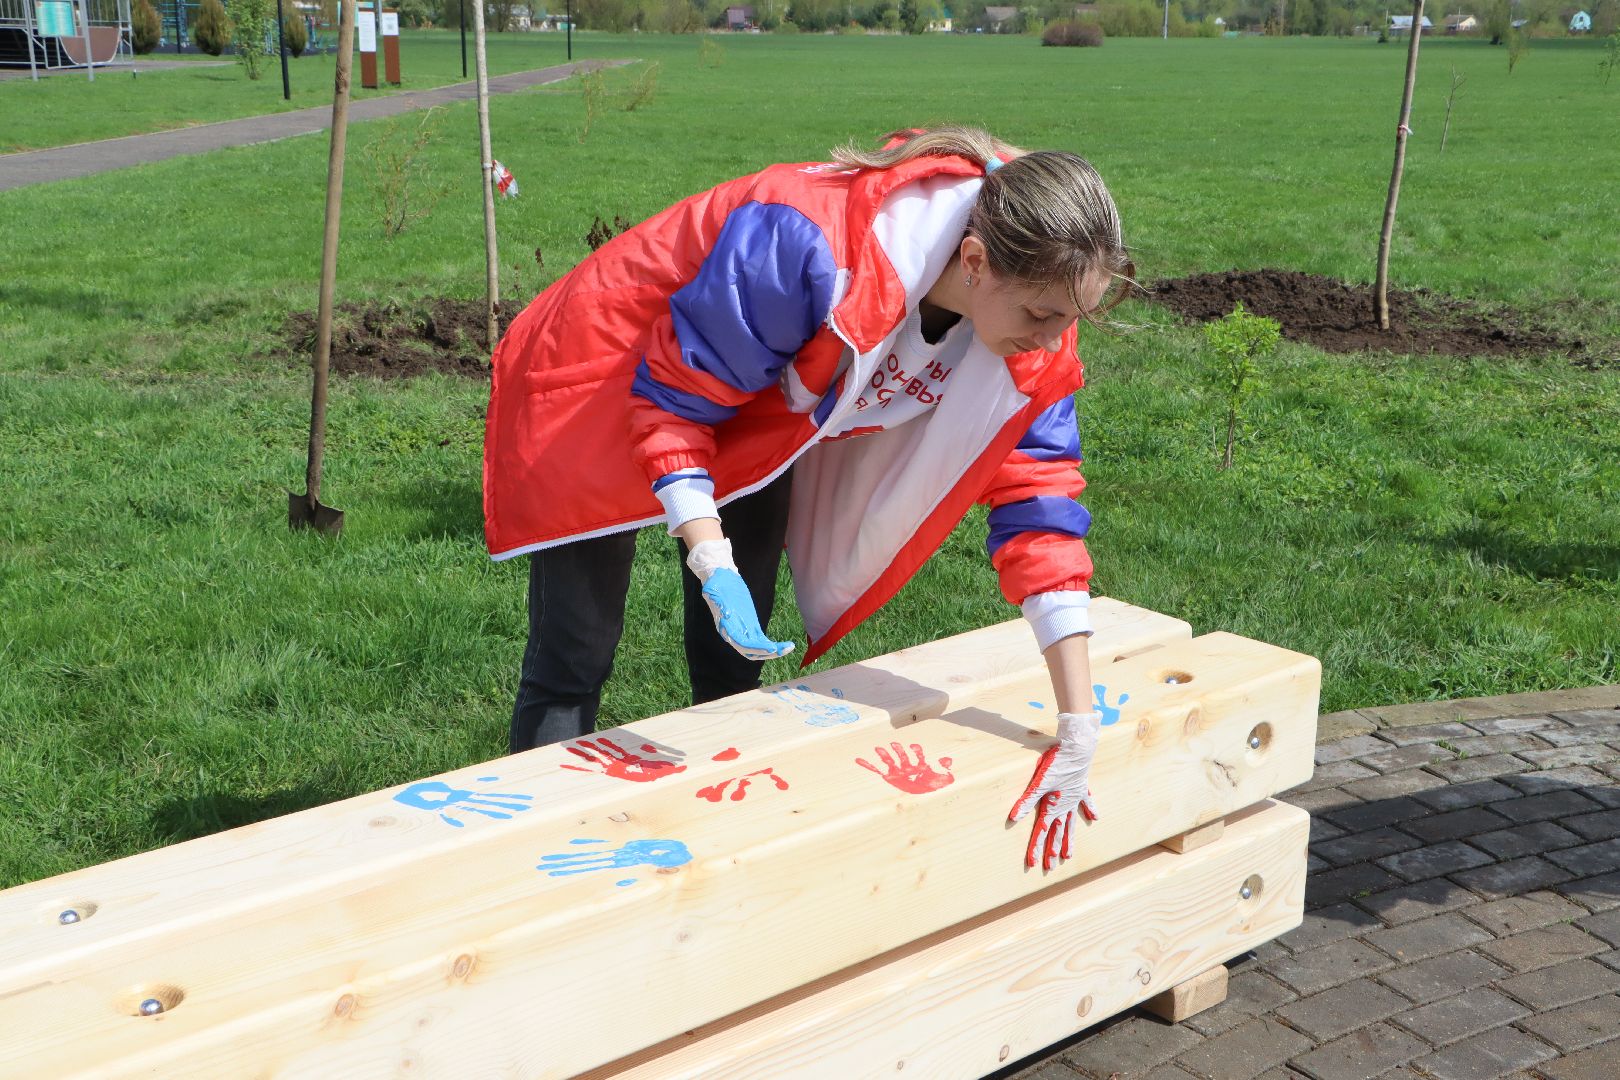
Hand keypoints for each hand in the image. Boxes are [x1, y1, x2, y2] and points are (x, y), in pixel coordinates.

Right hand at [687, 540, 794, 660]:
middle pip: (751, 651)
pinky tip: (786, 645)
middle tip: (785, 649)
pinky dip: (773, 646)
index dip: (755, 648)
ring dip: (773, 651)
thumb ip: (718, 601)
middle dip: (768, 652)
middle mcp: (734, 633)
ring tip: (789, 647)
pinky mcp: (751, 625)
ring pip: (758, 649)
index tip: (770, 648)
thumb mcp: (713, 589)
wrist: (721, 577)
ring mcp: (743, 630)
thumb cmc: (716, 582)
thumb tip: (726, 614)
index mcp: (725, 627)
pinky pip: (762, 641)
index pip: (741, 644)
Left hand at [1008, 710, 1100, 869]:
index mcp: (1053, 807)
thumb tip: (1013, 818)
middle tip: (1049, 867)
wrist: (1077, 749)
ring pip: (1071, 824)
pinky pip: (1086, 802)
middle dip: (1052, 850)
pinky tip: (1094, 818)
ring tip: (1068, 856)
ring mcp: (1075, 799)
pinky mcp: (1081, 788)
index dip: (1036, 847)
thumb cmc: (1056, 764)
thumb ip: (1026, 802)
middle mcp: (1065, 807)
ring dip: (1069, 839)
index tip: (1033, 863)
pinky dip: (1089, 809)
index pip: (1041, 832)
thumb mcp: (1038, 783)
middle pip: (1057, 833)